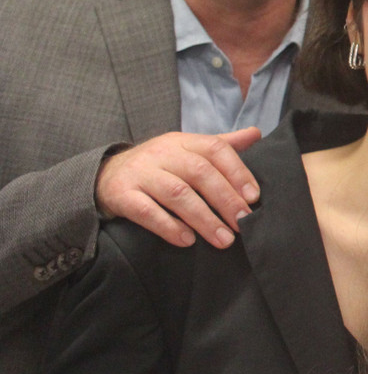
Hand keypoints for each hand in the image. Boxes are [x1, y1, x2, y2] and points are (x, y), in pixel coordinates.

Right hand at [97, 128, 262, 248]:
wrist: (105, 175)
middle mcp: (161, 153)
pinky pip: (146, 211)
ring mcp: (140, 173)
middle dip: (225, 199)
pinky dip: (169, 226)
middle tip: (244, 222)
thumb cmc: (160, 166)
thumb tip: (256, 133)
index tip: (254, 197)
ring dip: (204, 218)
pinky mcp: (121, 195)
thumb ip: (221, 144)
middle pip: (199, 172)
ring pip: (177, 193)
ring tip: (224, 239)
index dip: (237, 171)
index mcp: (182, 141)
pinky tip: (187, 240)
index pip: (215, 148)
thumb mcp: (187, 150)